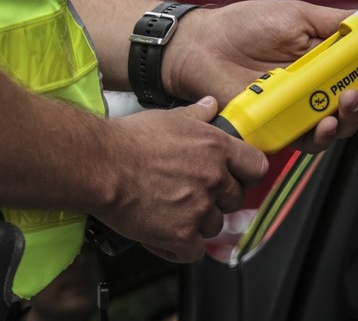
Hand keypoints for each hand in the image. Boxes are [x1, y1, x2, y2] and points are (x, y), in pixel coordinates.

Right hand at [94, 97, 268, 262]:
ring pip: (214, 226)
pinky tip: (162, 235)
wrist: (100, 165)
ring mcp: (199, 208)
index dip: (247, 175)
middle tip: (191, 195)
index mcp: (217, 148)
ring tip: (171, 212)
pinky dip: (179, 247)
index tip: (236, 178)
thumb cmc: (130, 140)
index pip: (257, 167)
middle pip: (235, 200)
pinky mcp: (181, 235)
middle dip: (217, 200)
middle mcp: (214, 178)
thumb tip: (211, 105)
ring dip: (197, 224)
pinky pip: (194, 251)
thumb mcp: (170, 118)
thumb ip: (198, 114)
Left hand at [165, 0, 357, 151]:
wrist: (203, 44)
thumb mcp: (298, 15)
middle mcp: (320, 90)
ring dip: (357, 114)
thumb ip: (335, 24)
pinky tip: (328, 122)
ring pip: (344, 125)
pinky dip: (324, 135)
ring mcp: (301, 112)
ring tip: (352, 97)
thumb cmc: (245, 26)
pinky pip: (310, 142)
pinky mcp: (280, 130)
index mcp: (329, 62)